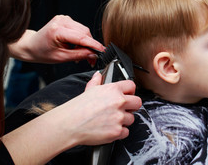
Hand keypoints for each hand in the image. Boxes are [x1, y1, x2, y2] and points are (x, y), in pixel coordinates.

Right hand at [2, 72, 141, 163]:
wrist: (69, 124)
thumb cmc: (77, 108)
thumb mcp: (88, 90)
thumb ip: (97, 81)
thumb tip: (98, 75)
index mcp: (113, 90)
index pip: (132, 86)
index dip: (130, 91)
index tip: (128, 95)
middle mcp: (119, 102)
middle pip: (138, 102)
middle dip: (131, 107)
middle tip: (123, 109)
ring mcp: (119, 117)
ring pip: (131, 118)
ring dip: (124, 120)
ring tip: (111, 120)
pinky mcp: (117, 131)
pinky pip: (126, 132)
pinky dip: (120, 132)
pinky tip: (110, 129)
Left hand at [9, 15, 103, 63]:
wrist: (30, 45)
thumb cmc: (41, 52)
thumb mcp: (61, 58)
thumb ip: (79, 55)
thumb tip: (93, 54)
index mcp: (58, 30)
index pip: (81, 37)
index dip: (94, 45)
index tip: (103, 51)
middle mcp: (61, 21)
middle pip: (85, 32)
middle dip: (90, 45)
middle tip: (91, 59)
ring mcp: (63, 18)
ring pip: (84, 30)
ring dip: (86, 42)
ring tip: (81, 53)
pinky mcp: (65, 19)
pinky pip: (79, 29)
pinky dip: (81, 38)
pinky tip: (76, 46)